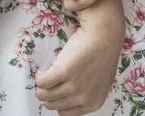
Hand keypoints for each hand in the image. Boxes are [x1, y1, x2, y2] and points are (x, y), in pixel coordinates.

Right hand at [34, 0, 122, 114]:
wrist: (104, 36)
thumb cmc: (102, 54)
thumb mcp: (99, 83)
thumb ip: (86, 93)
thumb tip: (67, 96)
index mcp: (93, 103)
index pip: (65, 114)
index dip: (57, 102)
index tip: (56, 93)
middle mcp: (83, 98)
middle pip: (52, 105)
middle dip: (47, 94)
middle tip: (49, 83)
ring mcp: (74, 86)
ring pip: (44, 95)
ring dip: (41, 86)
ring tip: (45, 76)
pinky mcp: (64, 72)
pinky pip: (42, 81)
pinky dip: (40, 76)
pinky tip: (44, 70)